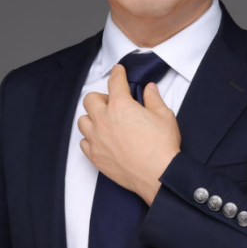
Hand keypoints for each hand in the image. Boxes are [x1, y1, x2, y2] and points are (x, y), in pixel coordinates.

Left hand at [77, 63, 180, 204]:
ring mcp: (97, 139)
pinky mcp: (96, 157)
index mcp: (121, 105)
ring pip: (82, 121)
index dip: (117, 73)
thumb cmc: (162, 146)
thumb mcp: (164, 116)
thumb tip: (150, 89)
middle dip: (101, 98)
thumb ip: (153, 99)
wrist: (158, 175)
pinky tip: (101, 140)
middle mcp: (104, 120)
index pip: (115, 82)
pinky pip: (83, 142)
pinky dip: (90, 138)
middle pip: (90, 100)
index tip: (118, 71)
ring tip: (105, 122)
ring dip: (92, 118)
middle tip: (113, 104)